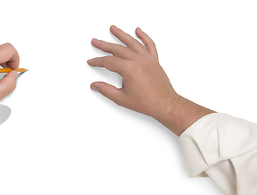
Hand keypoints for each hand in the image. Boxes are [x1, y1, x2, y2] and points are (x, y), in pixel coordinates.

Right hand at [88, 25, 213, 135]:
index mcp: (130, 69)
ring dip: (121, 34)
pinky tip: (138, 31)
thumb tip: (95, 85)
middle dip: (104, 45)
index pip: (109, 61)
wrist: (165, 104)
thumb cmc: (147, 102)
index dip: (98, 61)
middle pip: (118, 49)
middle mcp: (139, 61)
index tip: (92, 62)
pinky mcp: (154, 60)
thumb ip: (106, 90)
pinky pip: (149, 44)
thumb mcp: (121, 98)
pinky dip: (144, 36)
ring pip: (132, 42)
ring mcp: (148, 59)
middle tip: (96, 41)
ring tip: (113, 28)